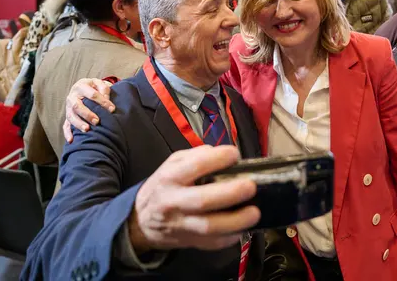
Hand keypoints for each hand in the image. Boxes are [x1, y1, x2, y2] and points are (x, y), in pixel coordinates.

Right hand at [63, 78, 114, 142]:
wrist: (83, 87)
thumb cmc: (94, 87)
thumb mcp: (99, 83)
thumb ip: (104, 88)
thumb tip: (106, 98)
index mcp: (81, 86)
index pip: (92, 94)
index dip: (102, 101)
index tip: (112, 109)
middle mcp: (72, 97)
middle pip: (77, 106)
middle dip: (87, 114)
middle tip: (97, 121)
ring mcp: (68, 107)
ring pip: (71, 116)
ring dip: (78, 123)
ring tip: (87, 129)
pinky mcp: (68, 115)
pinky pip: (65, 125)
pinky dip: (67, 133)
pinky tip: (71, 140)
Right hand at [129, 145, 259, 252]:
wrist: (142, 221)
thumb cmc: (164, 187)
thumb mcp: (172, 164)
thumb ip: (195, 156)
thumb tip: (221, 153)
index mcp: (170, 178)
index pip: (194, 166)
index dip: (217, 159)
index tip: (235, 155)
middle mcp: (174, 202)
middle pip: (202, 200)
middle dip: (230, 193)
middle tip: (251, 186)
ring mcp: (182, 225)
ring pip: (209, 226)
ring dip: (235, 221)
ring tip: (255, 212)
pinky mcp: (190, 242)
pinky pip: (212, 243)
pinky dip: (230, 237)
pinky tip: (242, 228)